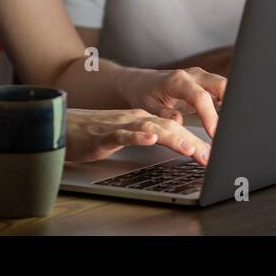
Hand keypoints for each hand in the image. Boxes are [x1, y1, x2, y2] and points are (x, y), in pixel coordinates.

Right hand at [64, 108, 211, 165]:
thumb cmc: (94, 133)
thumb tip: (175, 143)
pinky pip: (122, 134)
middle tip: (210, 156)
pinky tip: (149, 140)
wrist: (62, 125)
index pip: (174, 128)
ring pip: (150, 128)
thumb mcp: (126, 135)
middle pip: (168, 127)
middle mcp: (134, 119)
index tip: (213, 155)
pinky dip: (137, 136)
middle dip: (192, 141)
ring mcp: (119, 124)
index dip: (195, 140)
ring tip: (189, 148)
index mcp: (142, 119)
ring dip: (172, 138)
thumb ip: (147, 136)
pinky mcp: (103, 134)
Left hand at [115, 66, 225, 137]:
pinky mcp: (206, 84)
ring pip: (225, 87)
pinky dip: (227, 105)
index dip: (209, 116)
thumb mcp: (147, 106)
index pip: (200, 97)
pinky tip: (227, 122)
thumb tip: (178, 121)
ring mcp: (202, 78)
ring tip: (231, 128)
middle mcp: (193, 75)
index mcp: (177, 80)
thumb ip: (162, 113)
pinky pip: (221, 92)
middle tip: (230, 130)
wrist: (141, 83)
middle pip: (220, 85)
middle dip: (231, 105)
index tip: (214, 133)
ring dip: (231, 106)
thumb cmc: (144, 94)